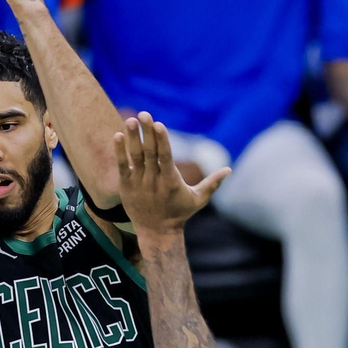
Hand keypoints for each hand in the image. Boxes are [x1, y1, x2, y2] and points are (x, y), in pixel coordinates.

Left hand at [112, 112, 228, 235]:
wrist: (157, 232)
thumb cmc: (180, 214)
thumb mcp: (198, 199)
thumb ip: (212, 183)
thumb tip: (230, 170)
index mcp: (171, 181)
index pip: (165, 157)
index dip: (162, 140)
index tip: (158, 124)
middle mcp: (153, 181)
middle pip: (149, 153)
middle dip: (146, 133)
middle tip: (144, 114)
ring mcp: (138, 183)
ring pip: (135, 157)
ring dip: (132, 138)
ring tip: (131, 120)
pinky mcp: (126, 186)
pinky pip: (122, 166)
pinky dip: (120, 152)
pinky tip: (118, 135)